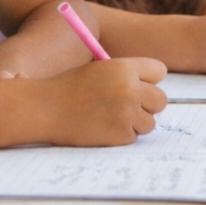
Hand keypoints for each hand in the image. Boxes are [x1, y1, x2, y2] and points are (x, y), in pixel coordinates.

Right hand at [41, 58, 166, 146]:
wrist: (45, 108)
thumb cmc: (69, 88)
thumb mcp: (99, 69)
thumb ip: (125, 75)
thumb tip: (150, 87)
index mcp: (124, 67)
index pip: (159, 72)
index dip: (148, 79)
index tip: (139, 85)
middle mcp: (130, 89)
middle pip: (160, 100)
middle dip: (147, 104)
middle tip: (129, 107)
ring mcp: (127, 113)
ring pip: (150, 122)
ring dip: (135, 122)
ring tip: (110, 118)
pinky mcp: (121, 135)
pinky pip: (134, 137)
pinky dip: (121, 135)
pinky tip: (102, 127)